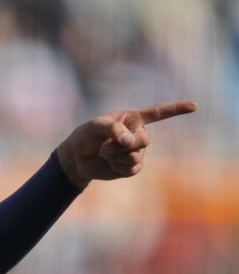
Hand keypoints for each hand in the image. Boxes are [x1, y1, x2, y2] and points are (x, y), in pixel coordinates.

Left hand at [56, 99, 197, 189]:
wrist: (78, 158)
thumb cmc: (86, 136)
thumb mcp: (94, 127)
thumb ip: (111, 128)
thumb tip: (128, 140)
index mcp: (132, 118)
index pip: (158, 112)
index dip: (177, 109)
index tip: (195, 106)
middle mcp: (138, 133)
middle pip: (144, 140)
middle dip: (129, 143)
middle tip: (112, 143)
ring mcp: (137, 151)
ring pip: (136, 155)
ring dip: (116, 155)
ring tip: (105, 151)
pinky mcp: (132, 167)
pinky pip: (131, 168)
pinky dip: (118, 165)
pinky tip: (110, 162)